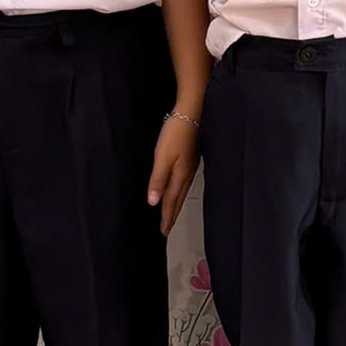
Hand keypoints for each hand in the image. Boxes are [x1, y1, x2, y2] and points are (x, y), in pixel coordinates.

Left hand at [148, 115, 199, 235]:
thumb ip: (158, 180)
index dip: (166, 217)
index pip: (171, 202)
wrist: (192, 113)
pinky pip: (185, 182)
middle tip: (168, 228)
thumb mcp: (162, 157)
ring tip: (172, 214)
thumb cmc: (175, 133)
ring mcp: (190, 166)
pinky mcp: (191, 159)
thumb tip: (153, 202)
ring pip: (182, 191)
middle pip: (178, 199)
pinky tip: (178, 190)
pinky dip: (179, 192)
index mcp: (179, 176)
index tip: (164, 232)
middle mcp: (187, 174)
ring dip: (176, 204)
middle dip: (173, 215)